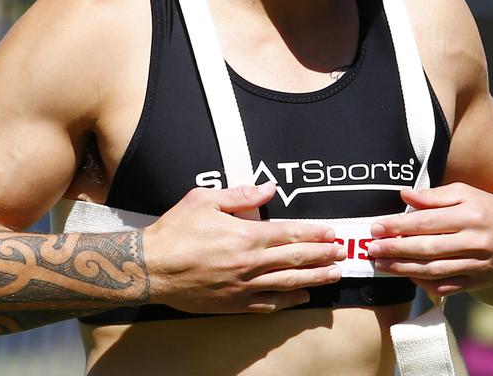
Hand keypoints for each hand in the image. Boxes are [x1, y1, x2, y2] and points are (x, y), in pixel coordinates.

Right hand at [141, 184, 343, 312]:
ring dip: (315, 278)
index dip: (315, 233)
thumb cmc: (175, 232)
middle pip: (296, 259)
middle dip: (323, 255)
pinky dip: (289, 302)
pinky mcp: (234, 304)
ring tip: (334, 275)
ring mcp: (243, 286)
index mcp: (246, 235)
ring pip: (289, 283)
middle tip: (342, 253)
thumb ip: (240, 195)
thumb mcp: (204, 200)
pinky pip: (268, 304)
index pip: (291, 233)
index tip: (331, 233)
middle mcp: (250, 263)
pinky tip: (304, 298)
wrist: (150, 268)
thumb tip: (268, 188)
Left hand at [367, 183, 492, 298]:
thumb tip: (404, 195)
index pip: (428, 221)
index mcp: (470, 215)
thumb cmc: (492, 210)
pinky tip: (407, 276)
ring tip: (381, 264)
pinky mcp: (478, 281)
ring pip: (434, 270)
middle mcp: (474, 241)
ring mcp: (477, 264)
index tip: (376, 227)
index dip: (399, 225)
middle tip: (371, 249)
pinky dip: (425, 284)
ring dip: (403, 268)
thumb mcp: (467, 194)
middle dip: (395, 249)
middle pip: (428, 248)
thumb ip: (435, 196)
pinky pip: (447, 286)